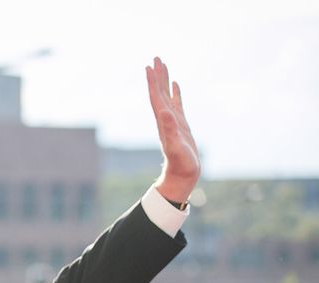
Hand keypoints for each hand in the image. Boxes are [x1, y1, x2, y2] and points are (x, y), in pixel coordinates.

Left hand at [146, 56, 199, 203]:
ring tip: (163, 64)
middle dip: (157, 75)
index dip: (152, 82)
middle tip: (156, 57)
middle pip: (158, 92)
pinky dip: (175, 92)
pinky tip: (175, 84)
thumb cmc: (180, 164)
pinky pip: (177, 104)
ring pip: (166, 95)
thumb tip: (163, 112)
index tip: (149, 66)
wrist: (182, 176)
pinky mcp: (181, 125)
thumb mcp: (175, 147)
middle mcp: (165, 119)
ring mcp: (173, 121)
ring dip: (164, 80)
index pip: (155, 97)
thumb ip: (170, 130)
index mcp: (163, 121)